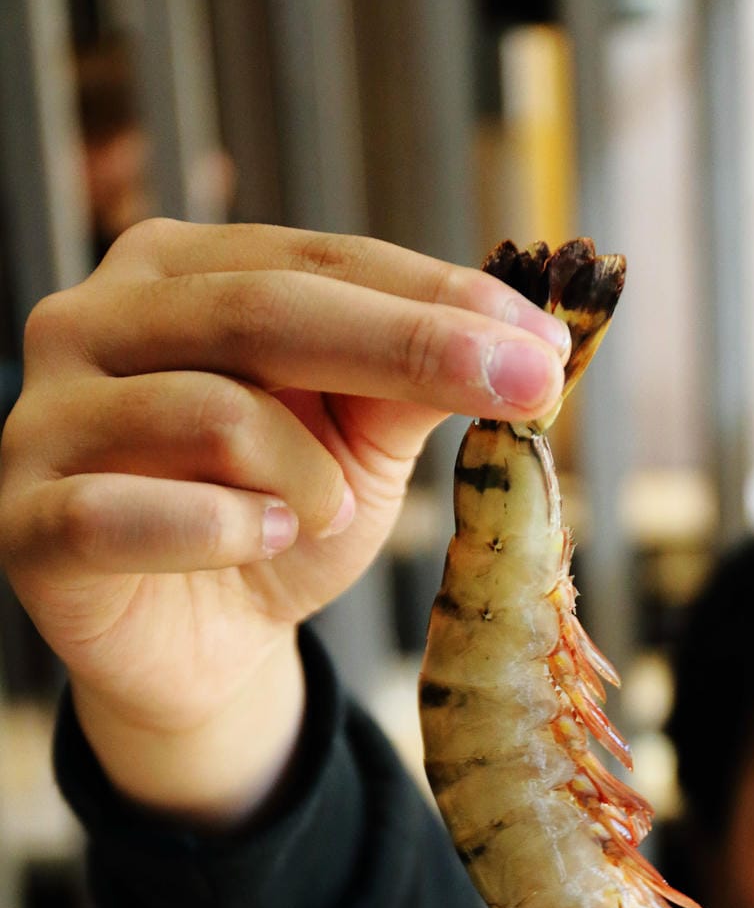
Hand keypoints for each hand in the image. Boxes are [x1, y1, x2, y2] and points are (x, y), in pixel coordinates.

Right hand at [0, 220, 566, 821]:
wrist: (197, 650)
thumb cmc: (278, 526)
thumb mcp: (358, 447)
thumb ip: (411, 387)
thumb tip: (522, 347)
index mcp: (176, 272)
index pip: (319, 258)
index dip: (439, 296)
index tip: (547, 344)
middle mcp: (92, 318)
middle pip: (264, 310)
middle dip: (413, 348)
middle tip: (523, 388)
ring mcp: (45, 416)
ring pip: (209, 411)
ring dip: (308, 475)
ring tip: (329, 515)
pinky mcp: (24, 520)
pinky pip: (127, 515)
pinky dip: (223, 532)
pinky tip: (266, 541)